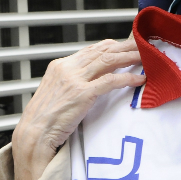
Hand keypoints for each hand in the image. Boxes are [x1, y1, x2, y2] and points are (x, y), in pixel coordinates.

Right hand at [12, 38, 145, 179]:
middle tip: (144, 45)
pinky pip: (110, 81)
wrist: (33, 134)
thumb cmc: (44, 119)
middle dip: (126, 47)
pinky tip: (139, 79)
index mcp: (59, 65)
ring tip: (147, 57)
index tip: (126, 46)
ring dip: (130, 57)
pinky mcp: (82, 94)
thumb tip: (90, 79)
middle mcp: (67, 68)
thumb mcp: (55, 93)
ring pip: (109, 61)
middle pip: (103, 51)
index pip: (91, 50)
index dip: (112, 46)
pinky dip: (127, 78)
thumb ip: (71, 82)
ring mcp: (74, 80)